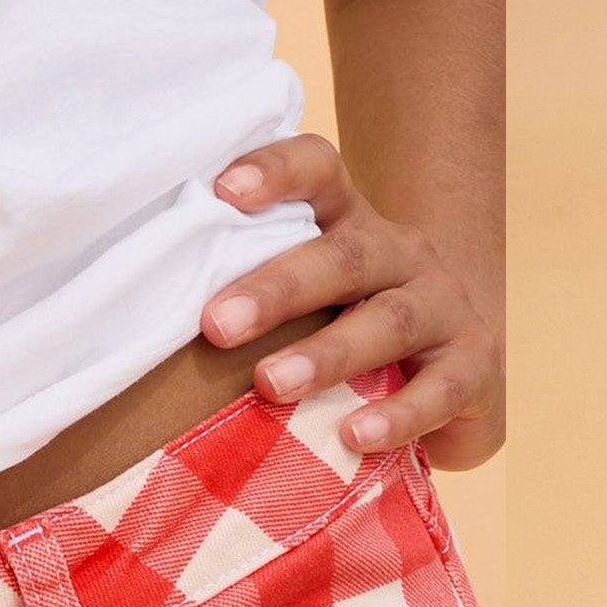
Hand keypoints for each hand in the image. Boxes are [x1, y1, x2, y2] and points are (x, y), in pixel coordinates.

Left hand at [200, 134, 499, 468]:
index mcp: (348, 224)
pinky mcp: (474, 365)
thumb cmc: (345, 334)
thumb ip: (245, 306)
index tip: (220, 191)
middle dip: (278, 288)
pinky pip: (440, 388)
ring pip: (389, 320)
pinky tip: (356, 436)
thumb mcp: (301, 307)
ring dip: (327, 354)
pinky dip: (399, 414)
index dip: (275, 171)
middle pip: (344, 254)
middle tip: (215, 325)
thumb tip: (133, 337)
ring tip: (271, 386)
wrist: (453, 374)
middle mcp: (399, 252)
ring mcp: (443, 305)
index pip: (319, 171)